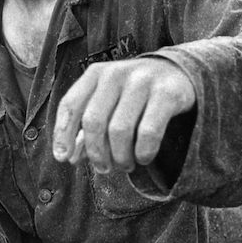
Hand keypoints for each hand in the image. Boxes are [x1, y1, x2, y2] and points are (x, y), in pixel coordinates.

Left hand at [53, 57, 195, 173]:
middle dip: (96, 152)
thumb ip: (87, 129)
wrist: (178, 73)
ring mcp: (142, 81)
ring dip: (121, 157)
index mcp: (95, 74)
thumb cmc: (134, 96)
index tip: (63, 158)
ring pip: (119, 130)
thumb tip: (71, 158)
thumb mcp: (108, 104)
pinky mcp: (166, 93)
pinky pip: (148, 132)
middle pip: (93, 121)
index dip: (62, 134)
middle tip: (105, 169)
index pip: (70, 105)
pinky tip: (144, 158)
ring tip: (126, 165)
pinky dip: (143, 152)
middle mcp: (115, 74)